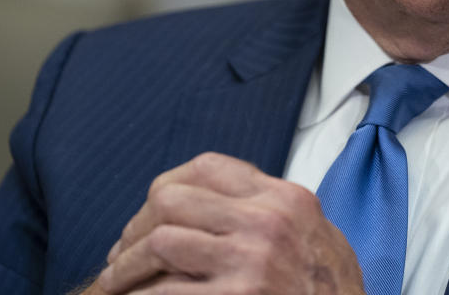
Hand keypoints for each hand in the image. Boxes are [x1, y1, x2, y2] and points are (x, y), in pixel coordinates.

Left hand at [95, 152, 365, 293]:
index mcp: (286, 199)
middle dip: (136, 227)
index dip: (167, 187)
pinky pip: (165, 292)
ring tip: (116, 282)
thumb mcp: (316, 236)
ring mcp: (252, 261)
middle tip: (122, 254)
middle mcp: (268, 221)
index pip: (208, 167)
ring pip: (160, 241)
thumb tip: (216, 200)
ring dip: (126, 266)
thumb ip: (272, 212)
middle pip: (173, 199)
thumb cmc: (331, 293)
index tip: (150, 211)